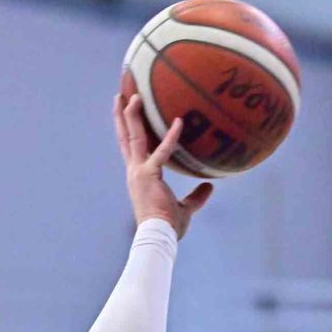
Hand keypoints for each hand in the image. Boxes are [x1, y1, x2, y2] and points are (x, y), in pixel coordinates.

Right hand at [114, 92, 212, 238]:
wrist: (159, 236)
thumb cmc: (169, 226)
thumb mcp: (185, 208)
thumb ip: (196, 196)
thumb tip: (210, 186)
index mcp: (138, 176)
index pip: (130, 148)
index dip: (126, 130)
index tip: (123, 112)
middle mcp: (134, 171)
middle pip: (125, 137)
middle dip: (122, 116)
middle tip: (120, 95)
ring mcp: (139, 172)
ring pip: (134, 138)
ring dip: (133, 116)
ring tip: (135, 95)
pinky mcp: (149, 175)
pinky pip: (162, 152)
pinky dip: (170, 137)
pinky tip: (179, 121)